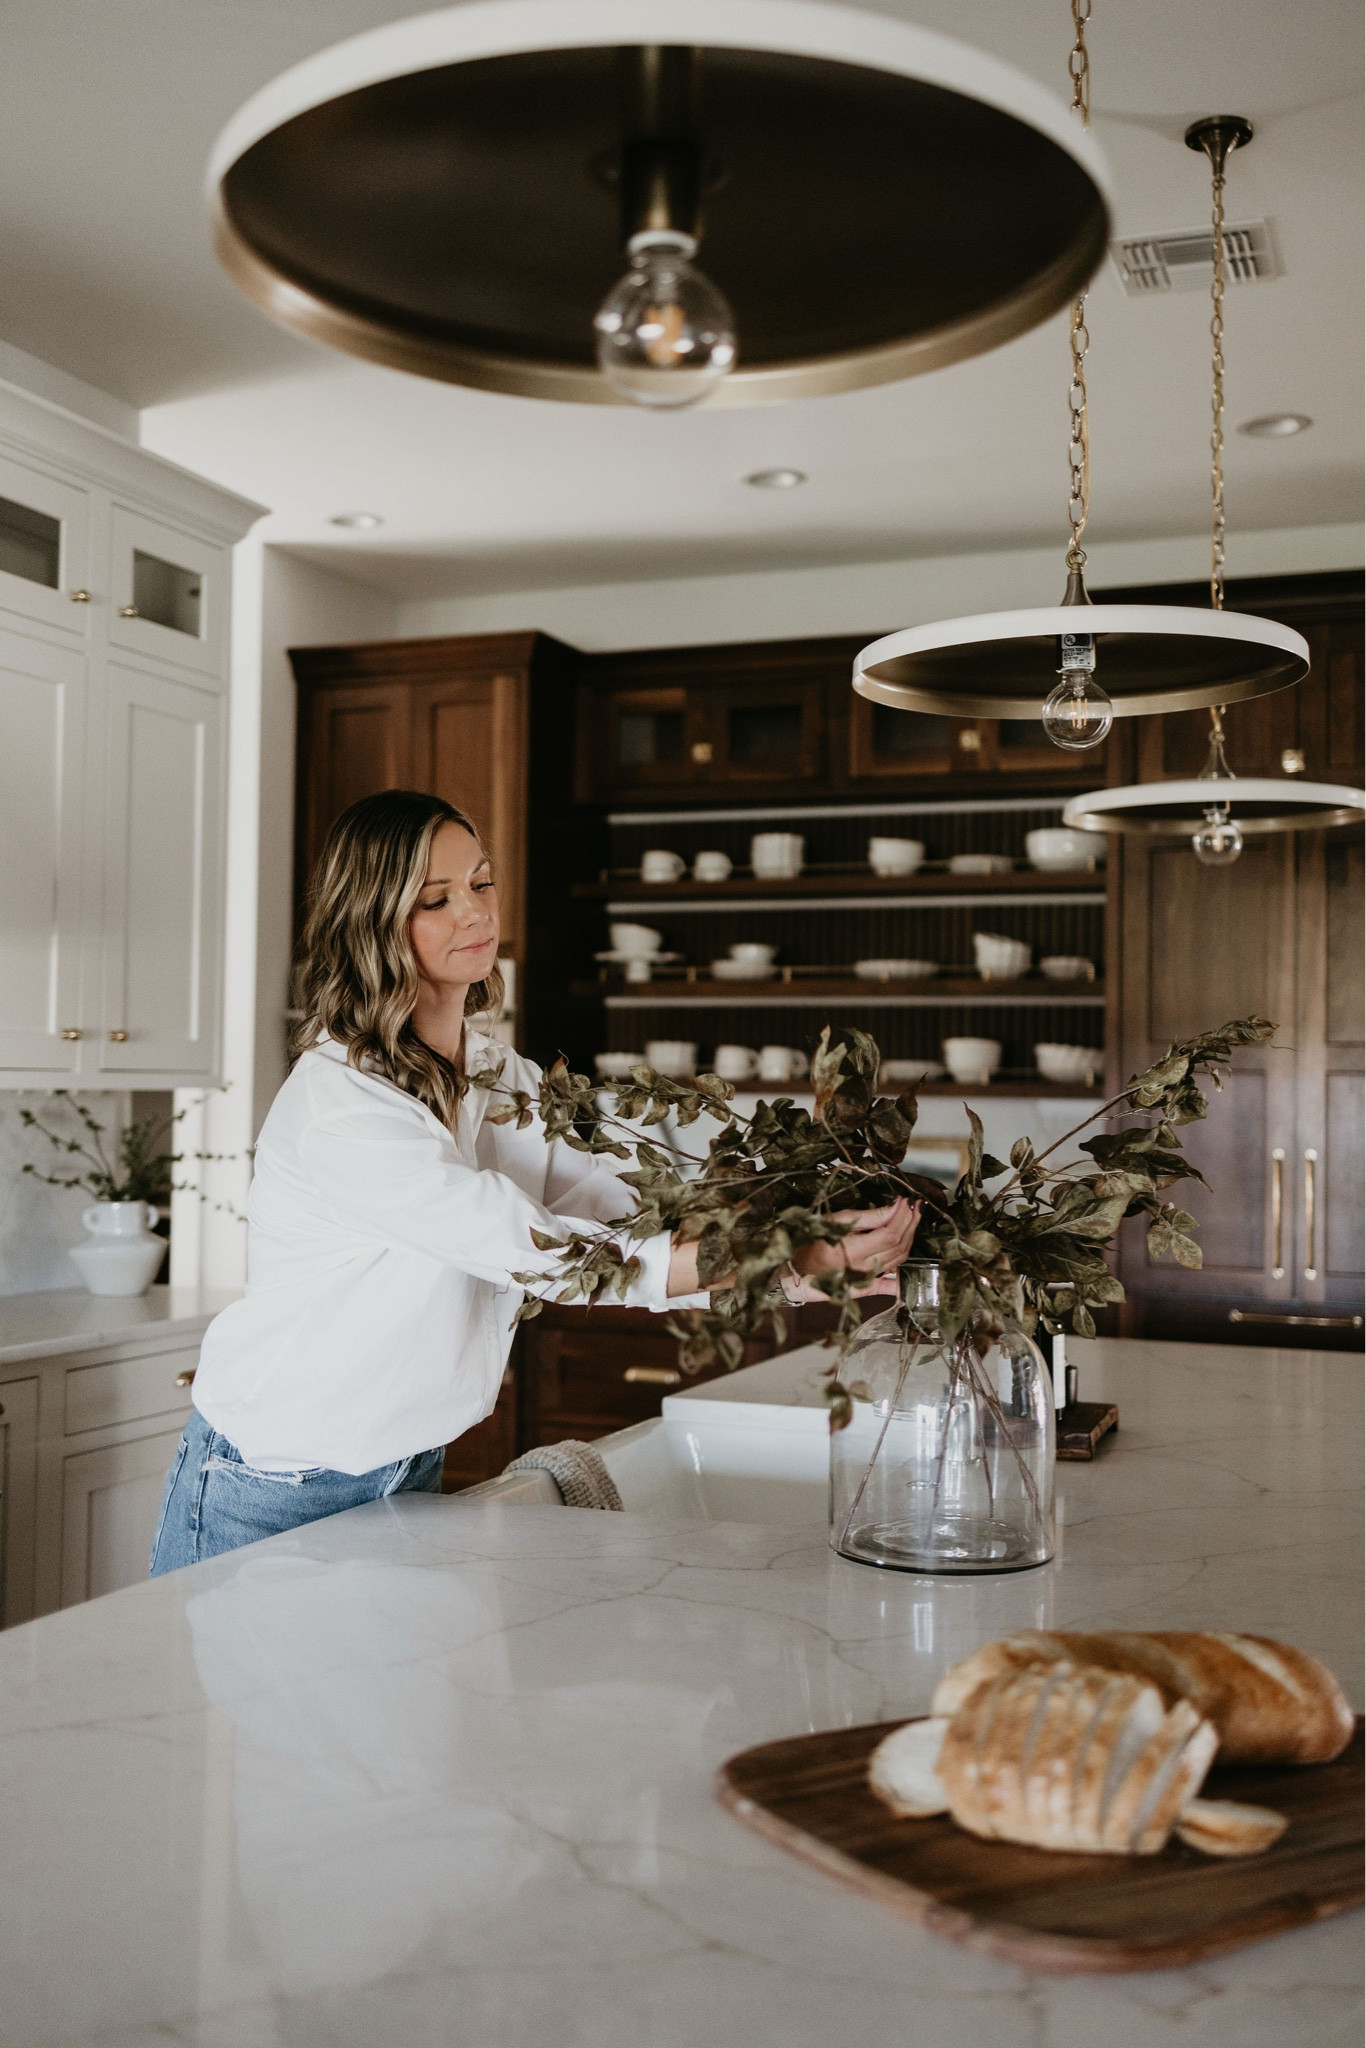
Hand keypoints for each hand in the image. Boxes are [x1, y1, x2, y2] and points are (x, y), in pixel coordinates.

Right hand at [786, 1197, 919, 1303]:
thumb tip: (895, 1207)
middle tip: (915, 1206)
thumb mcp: (836, 1220)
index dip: (902, 1216)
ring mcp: (865, 1280)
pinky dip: (901, 1278)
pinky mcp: (865, 1288)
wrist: (794, 1268)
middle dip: (910, 1223)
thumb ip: (868, 1217)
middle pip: (898, 1246)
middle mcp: (862, 1268)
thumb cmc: (810, 1240)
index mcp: (852, 1251)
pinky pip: (888, 1284)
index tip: (906, 1200)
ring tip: (912, 1221)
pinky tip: (910, 1271)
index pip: (889, 1234)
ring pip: (899, 1260)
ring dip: (909, 1239)